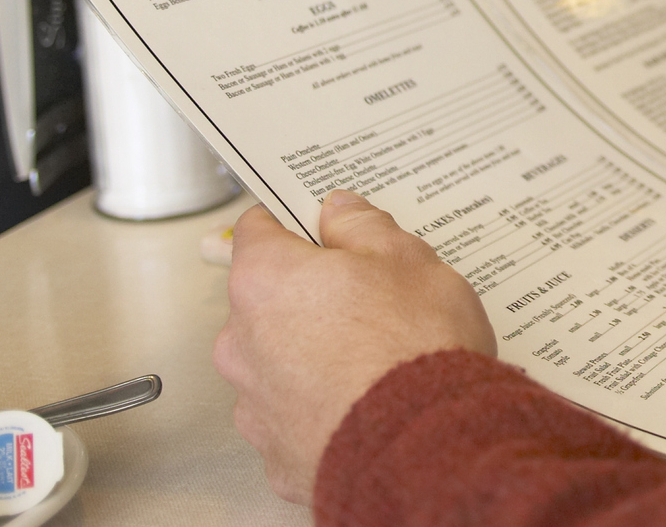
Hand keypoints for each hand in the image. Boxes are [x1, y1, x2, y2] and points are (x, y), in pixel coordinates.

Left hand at [214, 191, 494, 503]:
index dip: (295, 221)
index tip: (323, 226)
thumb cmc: (412, 345)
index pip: (258, 229)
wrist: (422, 443)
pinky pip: (294, 415)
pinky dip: (322, 405)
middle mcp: (243, 341)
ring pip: (277, 360)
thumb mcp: (406, 258)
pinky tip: (366, 401)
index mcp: (266, 280)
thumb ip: (363, 226)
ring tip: (376, 356)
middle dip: (310, 293)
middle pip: (268, 299)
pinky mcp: (276, 452)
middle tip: (369, 295)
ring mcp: (255, 403)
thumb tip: (341, 212)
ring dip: (312, 352)